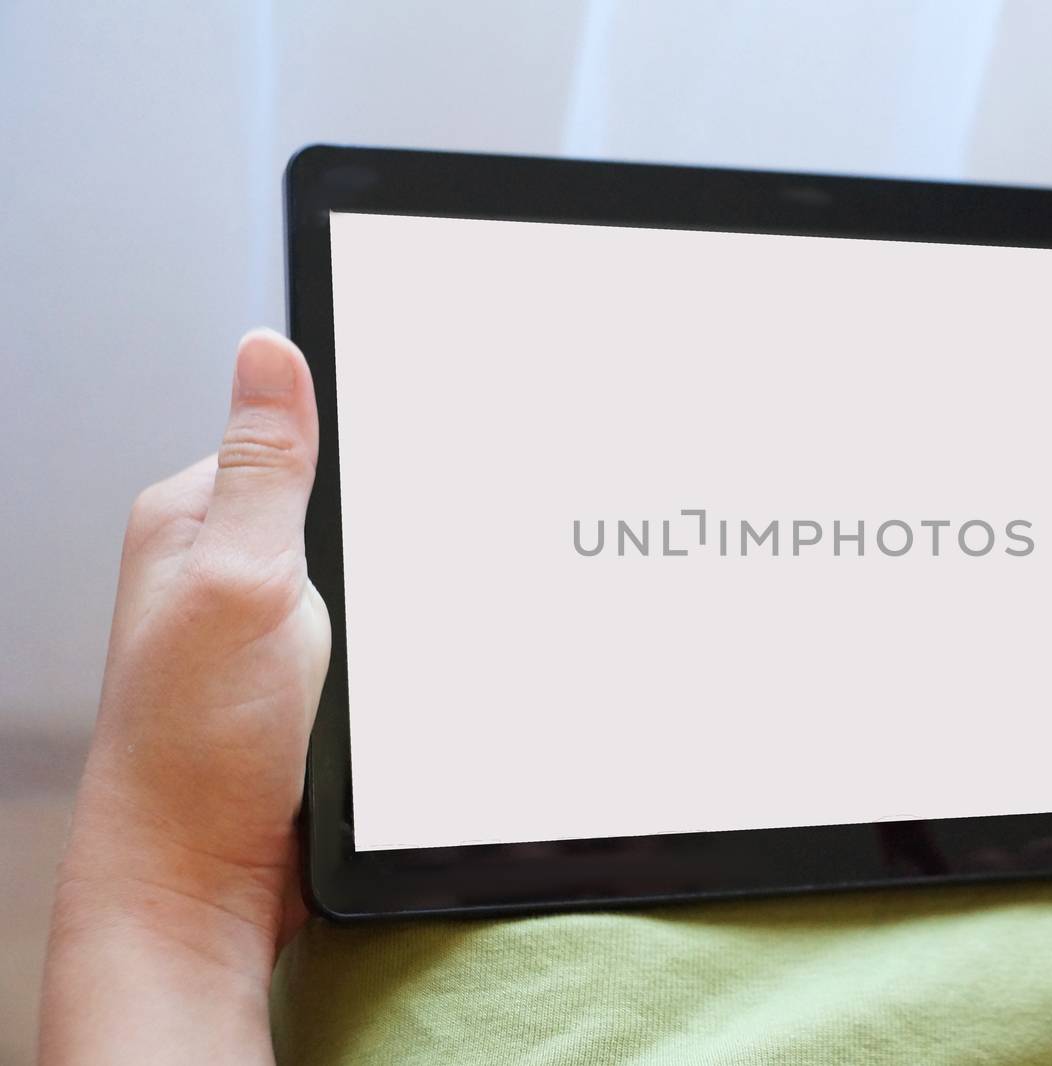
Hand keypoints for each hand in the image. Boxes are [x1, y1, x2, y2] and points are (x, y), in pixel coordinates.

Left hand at [40, 330, 329, 1064]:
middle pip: (341, 505)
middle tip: (383, 589)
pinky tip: (387, 674)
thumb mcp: (240, 582)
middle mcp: (222, 566)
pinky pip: (367, 632)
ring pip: (364, 574)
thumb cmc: (195, 748)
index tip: (409, 473)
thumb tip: (268, 350)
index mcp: (192, 518)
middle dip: (385, 538)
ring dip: (391, 602)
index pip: (293, 435)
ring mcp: (261, 626)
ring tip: (378, 643)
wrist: (205, 883)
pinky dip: (390, 647)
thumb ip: (266, 470)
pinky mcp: (299, 679)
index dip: (360, 447)